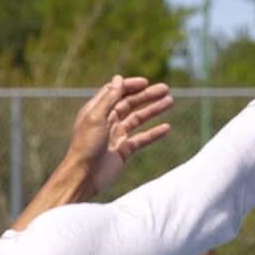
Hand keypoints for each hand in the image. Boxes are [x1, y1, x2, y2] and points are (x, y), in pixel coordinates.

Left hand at [70, 75, 173, 195]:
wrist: (84, 176)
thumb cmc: (86, 146)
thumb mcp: (96, 117)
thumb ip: (108, 98)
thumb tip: (118, 78)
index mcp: (98, 110)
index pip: (116, 92)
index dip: (131, 86)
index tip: (146, 83)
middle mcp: (107, 120)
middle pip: (130, 103)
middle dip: (147, 96)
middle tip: (165, 89)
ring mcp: (116, 135)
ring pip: (138, 119)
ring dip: (153, 110)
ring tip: (170, 102)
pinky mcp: (123, 150)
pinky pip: (142, 138)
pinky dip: (154, 133)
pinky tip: (167, 127)